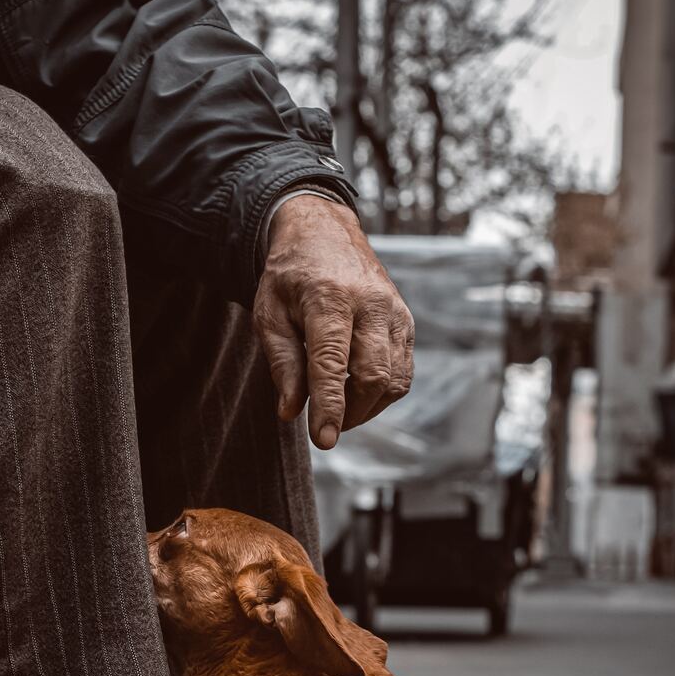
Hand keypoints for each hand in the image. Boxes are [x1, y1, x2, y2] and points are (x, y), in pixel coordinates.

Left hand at [254, 195, 413, 448]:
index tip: (323, 441)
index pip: (333, 362)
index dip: (329, 405)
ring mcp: (394, 312)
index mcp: (328, 297)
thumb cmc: (291, 278)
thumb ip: (281, 363)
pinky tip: (356, 391)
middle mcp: (370, 303)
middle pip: (373, 375)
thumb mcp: (269, 314)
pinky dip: (381, 394)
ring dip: (366, 408)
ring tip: (338, 408)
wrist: (325, 234)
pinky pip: (402, 372)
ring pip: (394, 380)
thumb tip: (291, 412)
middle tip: (324, 425)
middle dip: (350, 412)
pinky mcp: (405, 322)